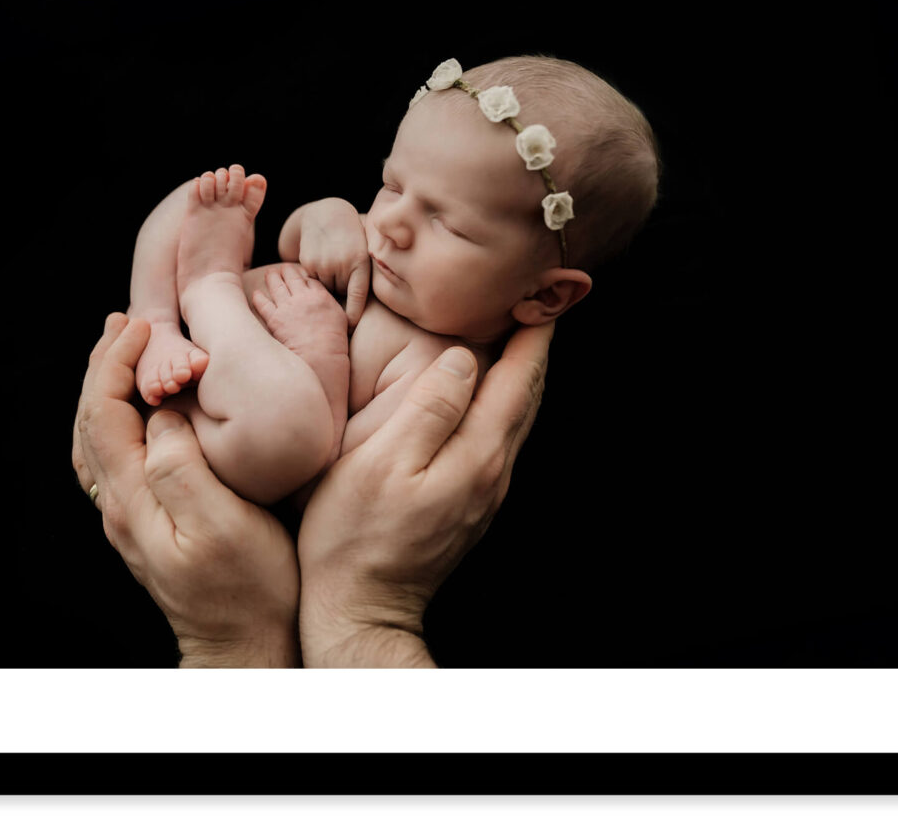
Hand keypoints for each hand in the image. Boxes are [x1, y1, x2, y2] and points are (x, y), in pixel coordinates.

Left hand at [72, 313, 300, 666]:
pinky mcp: (148, 526)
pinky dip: (118, 422)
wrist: (246, 650)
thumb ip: (184, 466)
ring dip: (107, 391)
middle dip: (105, 366)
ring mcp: (131, 520)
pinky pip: (114, 461)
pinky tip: (137, 413)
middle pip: (92, 422)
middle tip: (126, 322)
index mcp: (134, 499)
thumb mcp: (225, 524)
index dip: (118, 363)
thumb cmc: (250, 589)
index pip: (104, 413)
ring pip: (97, 441)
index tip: (145, 326)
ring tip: (124, 353)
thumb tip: (163, 417)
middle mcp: (120, 508)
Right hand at [295, 322, 553, 666]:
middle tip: (534, 299)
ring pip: (515, 417)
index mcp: (479, 454)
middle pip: (527, 394)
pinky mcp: (469, 503)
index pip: (520, 377)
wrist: (360, 609)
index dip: (534, 330)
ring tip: (512, 333)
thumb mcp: (381, 463)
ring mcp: (485, 491)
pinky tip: (481, 390)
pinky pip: (498, 437)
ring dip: (519, 372)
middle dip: (534, 344)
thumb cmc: (354, 537)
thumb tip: (464, 358)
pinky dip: (500, 401)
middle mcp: (495, 471)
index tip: (543, 288)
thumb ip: (428, 408)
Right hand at [296, 198, 372, 326]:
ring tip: (331, 264)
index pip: (357, 296)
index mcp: (360, 262)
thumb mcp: (363, 252)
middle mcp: (341, 264)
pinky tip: (321, 261)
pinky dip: (316, 276)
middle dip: (340, 290)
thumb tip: (352, 313)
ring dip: (327, 284)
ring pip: (325, 289)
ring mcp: (323, 263)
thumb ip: (361, 277)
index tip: (350, 328)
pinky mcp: (308, 262)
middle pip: (339, 293)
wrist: (327, 214)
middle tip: (340, 271)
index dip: (353, 315)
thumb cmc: (351, 238)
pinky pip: (313, 281)